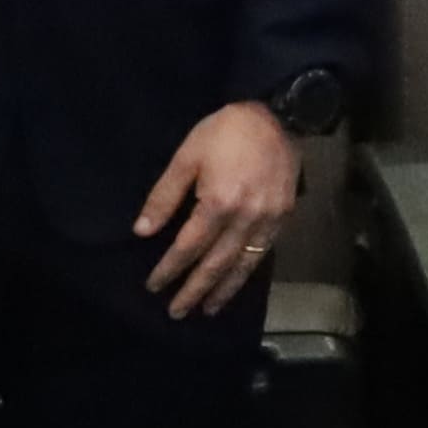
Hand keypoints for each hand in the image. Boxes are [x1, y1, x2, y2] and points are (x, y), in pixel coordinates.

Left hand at [133, 99, 302, 322]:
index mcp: (218, 202)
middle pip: (216, 263)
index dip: (170, 268)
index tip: (154, 286)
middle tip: (176, 312)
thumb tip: (143, 231)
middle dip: (195, 290)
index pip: (189, 246)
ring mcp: (268, 219)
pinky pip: (263, 251)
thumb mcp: (187, 156)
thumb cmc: (226, 132)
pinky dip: (248, 271)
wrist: (279, 115)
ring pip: (243, 264)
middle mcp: (245, 217)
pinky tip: (237, 281)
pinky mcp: (284, 216)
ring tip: (208, 309)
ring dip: (224, 290)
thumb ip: (164, 196)